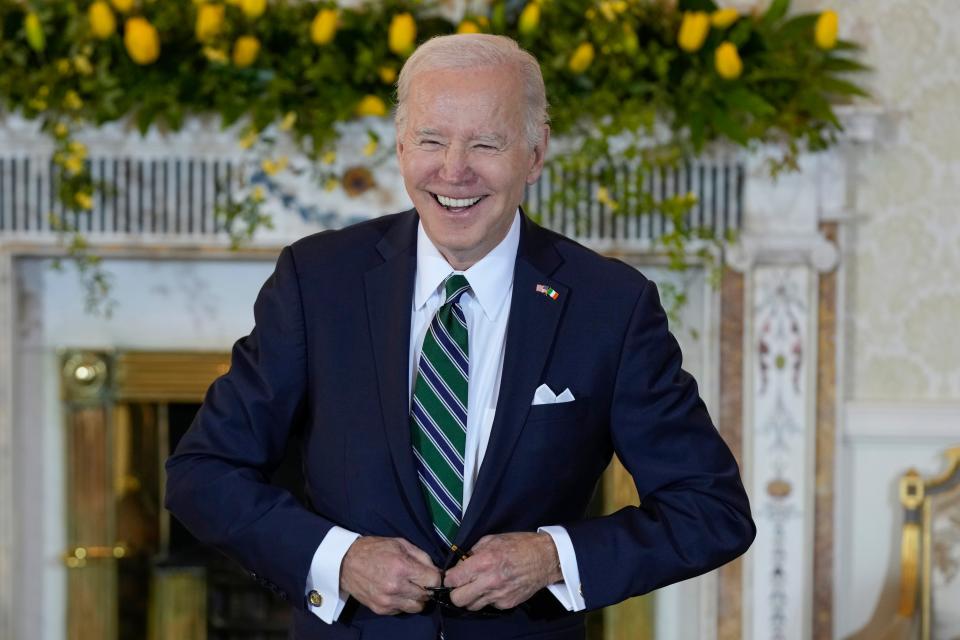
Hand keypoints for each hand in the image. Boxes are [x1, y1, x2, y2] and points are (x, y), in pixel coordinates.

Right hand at [340, 536, 440, 614]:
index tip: (431, 574)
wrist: (346, 563)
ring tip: (409, 587)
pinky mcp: (381, 609)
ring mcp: (387, 600)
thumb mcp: (400, 544)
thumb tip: (436, 571)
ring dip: (416, 598)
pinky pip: (402, 611)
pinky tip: (396, 592)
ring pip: (416, 607)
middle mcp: (396, 587)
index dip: (436, 577)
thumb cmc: (374, 550)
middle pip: (426, 596)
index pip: (433, 581)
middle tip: (419, 580)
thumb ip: (421, 557)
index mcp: (402, 567)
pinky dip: (403, 603)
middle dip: (427, 588)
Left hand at [444, 532, 562, 610]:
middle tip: (462, 584)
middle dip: (456, 591)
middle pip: (458, 599)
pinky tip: (495, 587)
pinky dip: (488, 598)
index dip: (450, 577)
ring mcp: (498, 595)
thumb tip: (461, 562)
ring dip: (471, 597)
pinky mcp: (507, 604)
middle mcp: (489, 581)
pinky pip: (488, 606)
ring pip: (471, 606)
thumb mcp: (493, 539)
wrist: (546, 558)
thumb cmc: (519, 545)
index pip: (454, 579)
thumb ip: (474, 551)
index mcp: (484, 562)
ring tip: (479, 586)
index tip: (453, 575)